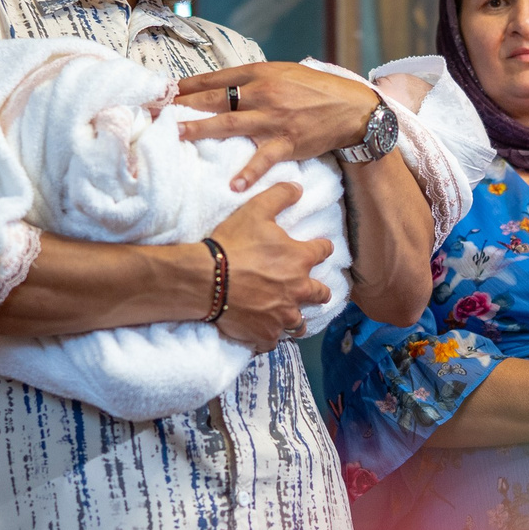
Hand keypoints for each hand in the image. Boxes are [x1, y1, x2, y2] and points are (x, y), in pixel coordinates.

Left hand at [173, 63, 385, 188]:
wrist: (352, 108)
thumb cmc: (316, 90)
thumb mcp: (283, 73)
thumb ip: (254, 78)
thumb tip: (222, 85)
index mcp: (260, 73)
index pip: (215, 77)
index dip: (187, 85)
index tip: (163, 91)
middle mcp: (263, 93)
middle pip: (215, 98)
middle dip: (184, 105)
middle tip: (157, 111)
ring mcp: (274, 118)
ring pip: (231, 123)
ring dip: (203, 129)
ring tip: (179, 135)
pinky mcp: (288, 142)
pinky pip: (264, 158)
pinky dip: (250, 172)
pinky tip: (234, 184)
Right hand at [200, 182, 332, 351]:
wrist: (206, 279)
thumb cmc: (232, 244)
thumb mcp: (256, 210)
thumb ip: (280, 196)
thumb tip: (298, 187)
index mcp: (300, 259)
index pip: (323, 251)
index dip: (321, 248)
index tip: (319, 249)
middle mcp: (298, 290)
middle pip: (321, 294)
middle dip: (318, 292)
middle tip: (312, 291)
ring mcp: (283, 316)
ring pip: (299, 324)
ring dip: (296, 319)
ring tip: (289, 317)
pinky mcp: (266, 335)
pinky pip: (273, 342)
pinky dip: (269, 338)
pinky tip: (263, 333)